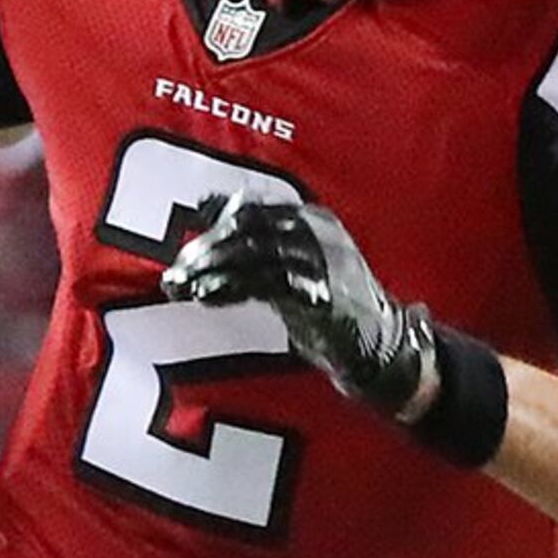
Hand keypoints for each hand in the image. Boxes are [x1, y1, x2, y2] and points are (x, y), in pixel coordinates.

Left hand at [162, 194, 432, 414]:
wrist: (380, 348)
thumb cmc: (330, 308)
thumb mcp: (293, 267)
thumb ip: (258, 245)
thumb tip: (210, 208)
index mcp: (313, 221)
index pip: (253, 211)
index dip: (214, 227)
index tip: (185, 253)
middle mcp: (319, 234)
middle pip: (249, 229)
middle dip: (207, 251)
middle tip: (177, 272)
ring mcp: (324, 263)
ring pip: (254, 254)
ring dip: (212, 271)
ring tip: (182, 287)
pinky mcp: (322, 294)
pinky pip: (266, 284)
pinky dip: (231, 289)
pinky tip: (206, 298)